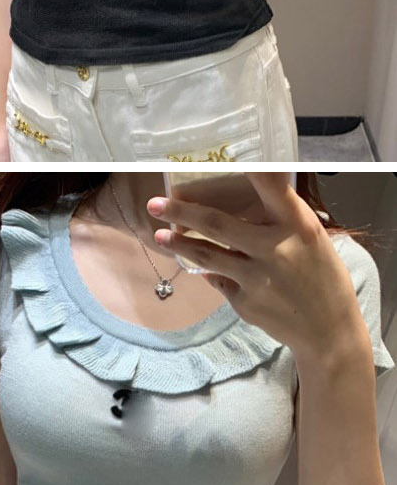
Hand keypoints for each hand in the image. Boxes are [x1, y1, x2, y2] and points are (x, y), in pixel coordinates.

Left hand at [147, 172, 354, 366]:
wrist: (328, 331)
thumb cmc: (323, 277)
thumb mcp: (312, 240)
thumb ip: (282, 220)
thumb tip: (241, 202)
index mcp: (297, 225)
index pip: (272, 186)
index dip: (250, 168)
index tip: (226, 153)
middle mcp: (274, 248)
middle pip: (216, 223)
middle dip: (181, 211)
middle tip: (155, 203)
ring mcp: (256, 277)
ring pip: (206, 254)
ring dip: (179, 244)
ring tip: (160, 235)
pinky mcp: (244, 302)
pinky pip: (218, 279)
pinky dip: (210, 271)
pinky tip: (202, 267)